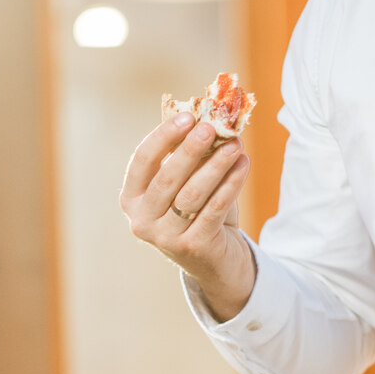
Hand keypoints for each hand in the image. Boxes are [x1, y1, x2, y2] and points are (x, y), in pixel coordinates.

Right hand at [121, 114, 255, 319]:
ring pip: (192, 194)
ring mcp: (165, 238)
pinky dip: (230, 185)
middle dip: (191, 149)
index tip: (188, 116)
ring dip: (216, 165)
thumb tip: (205, 114)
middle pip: (167, 177)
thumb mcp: (185, 182)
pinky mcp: (193, 248)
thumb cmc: (196, 212)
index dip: (163, 136)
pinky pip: (214, 210)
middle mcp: (142, 220)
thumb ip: (187, 154)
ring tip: (236, 144)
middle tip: (211, 127)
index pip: (142, 161)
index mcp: (132, 198)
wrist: (215, 259)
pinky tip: (243, 165)